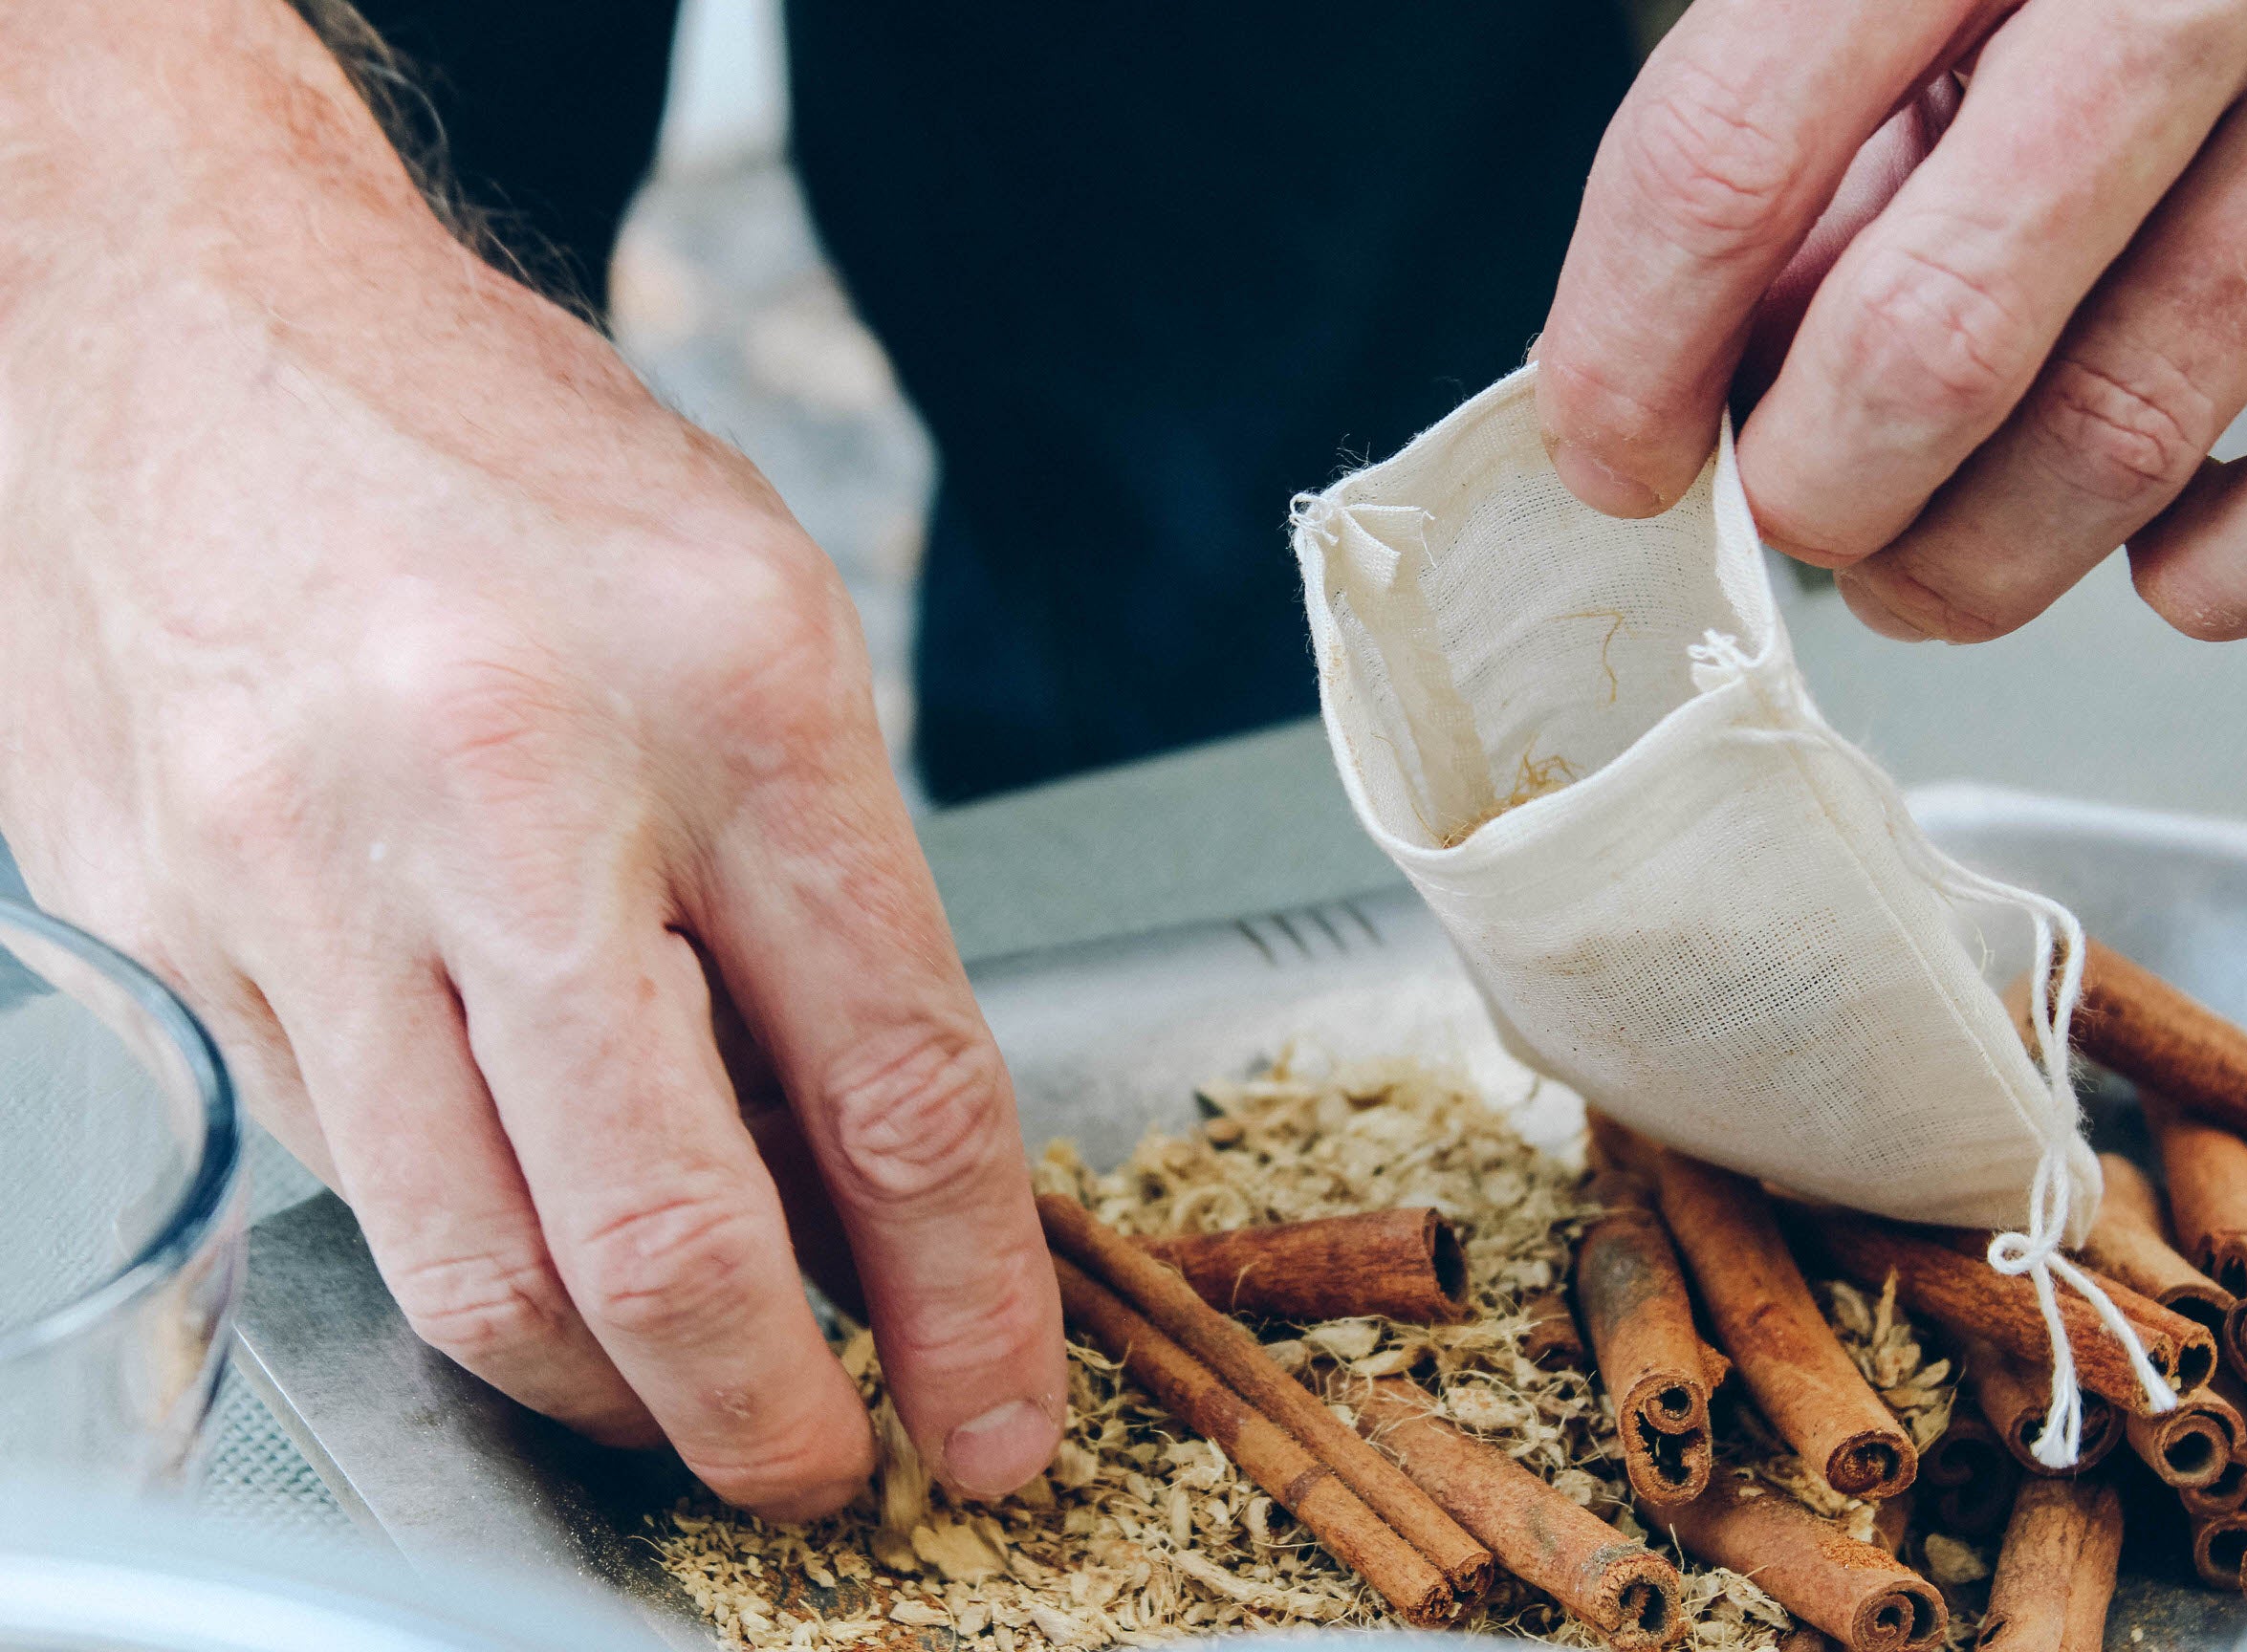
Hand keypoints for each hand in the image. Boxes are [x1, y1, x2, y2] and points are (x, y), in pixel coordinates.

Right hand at [0, 0, 1062, 1516]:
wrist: (185, 319)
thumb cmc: (509, 467)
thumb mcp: (756, 625)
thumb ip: (820, 899)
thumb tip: (867, 1169)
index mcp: (730, 690)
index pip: (893, 1079)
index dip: (964, 1299)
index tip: (995, 1410)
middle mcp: (509, 787)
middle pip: (661, 1232)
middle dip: (762, 1417)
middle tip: (818, 1468)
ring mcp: (304, 869)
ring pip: (469, 1264)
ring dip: (601, 1389)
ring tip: (676, 1396)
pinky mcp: (164, 929)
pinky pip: (344, 1171)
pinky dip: (463, 1242)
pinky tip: (523, 1222)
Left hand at [1536, 0, 2246, 641]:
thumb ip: (1819, 112)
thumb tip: (1704, 368)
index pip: (1727, 151)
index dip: (1626, 351)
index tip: (1608, 451)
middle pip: (1928, 341)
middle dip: (1810, 493)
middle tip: (1786, 512)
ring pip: (2122, 439)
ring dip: (1974, 566)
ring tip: (1917, 569)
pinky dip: (2228, 578)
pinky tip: (2161, 551)